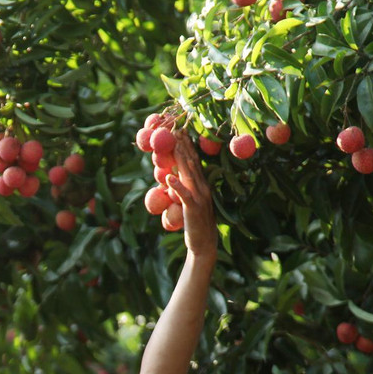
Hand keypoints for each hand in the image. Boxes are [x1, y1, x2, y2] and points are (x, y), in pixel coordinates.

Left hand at [165, 131, 217, 261]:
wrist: (204, 244)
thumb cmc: (194, 224)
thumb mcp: (189, 203)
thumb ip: (184, 190)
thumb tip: (172, 177)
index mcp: (201, 185)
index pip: (194, 161)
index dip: (187, 146)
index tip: (180, 131)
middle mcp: (203, 187)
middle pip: (192, 163)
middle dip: (184, 145)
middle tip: (176, 129)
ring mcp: (199, 197)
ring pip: (189, 174)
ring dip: (181, 158)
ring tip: (174, 144)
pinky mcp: (193, 208)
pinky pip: (184, 195)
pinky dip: (177, 186)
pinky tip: (168, 178)